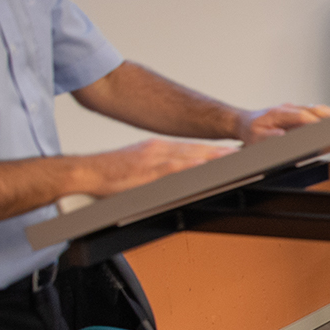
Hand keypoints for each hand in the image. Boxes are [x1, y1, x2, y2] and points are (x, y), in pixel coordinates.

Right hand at [76, 138, 232, 196]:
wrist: (82, 172)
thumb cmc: (105, 173)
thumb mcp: (135, 166)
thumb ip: (155, 171)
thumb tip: (172, 180)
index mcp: (156, 148)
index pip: (192, 148)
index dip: (214, 151)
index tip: (233, 154)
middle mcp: (158, 150)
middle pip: (197, 151)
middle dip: (222, 154)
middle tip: (247, 156)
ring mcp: (155, 160)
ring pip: (193, 158)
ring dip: (216, 160)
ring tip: (238, 163)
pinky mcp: (148, 172)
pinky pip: (178, 172)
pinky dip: (195, 171)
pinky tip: (209, 172)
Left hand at [234, 102, 329, 143]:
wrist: (243, 123)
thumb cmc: (250, 131)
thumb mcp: (255, 138)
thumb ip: (269, 138)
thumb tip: (283, 135)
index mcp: (278, 113)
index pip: (302, 115)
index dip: (316, 121)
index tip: (327, 128)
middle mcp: (287, 109)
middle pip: (313, 108)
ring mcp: (292, 110)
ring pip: (315, 109)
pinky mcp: (296, 114)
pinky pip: (313, 113)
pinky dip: (325, 116)